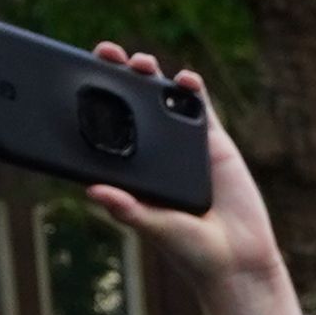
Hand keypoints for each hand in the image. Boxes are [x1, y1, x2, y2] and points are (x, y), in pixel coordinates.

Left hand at [89, 48, 301, 314]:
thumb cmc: (191, 252)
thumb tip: (93, 191)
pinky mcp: (215, 145)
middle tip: (106, 54)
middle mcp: (156, 154)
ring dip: (152, 76)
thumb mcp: (155, 228)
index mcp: (135, 171)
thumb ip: (130, 210)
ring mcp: (186, 146)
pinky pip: (202, 109)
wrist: (239, 260)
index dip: (94, 102)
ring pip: (164, 100)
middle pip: (133, 104)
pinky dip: (193, 89)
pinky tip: (185, 78)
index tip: (76, 79)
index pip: (108, 128)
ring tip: (141, 62)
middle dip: (120, 76)